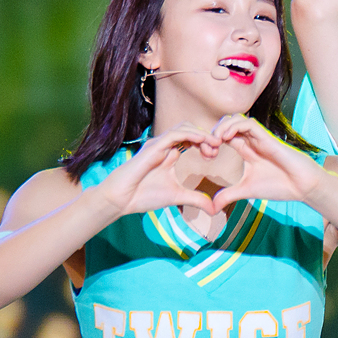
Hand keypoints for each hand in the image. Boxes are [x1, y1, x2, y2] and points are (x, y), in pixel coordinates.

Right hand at [93, 125, 218, 217]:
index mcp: (170, 154)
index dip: (206, 143)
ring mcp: (158, 144)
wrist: (121, 200)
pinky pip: (174, 134)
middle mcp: (164, 146)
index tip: (215, 155)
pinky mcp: (153, 147)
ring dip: (201, 134)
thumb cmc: (143, 196)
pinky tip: (202, 140)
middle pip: (190, 130)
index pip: (191, 140)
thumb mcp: (177, 197)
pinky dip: (190, 135)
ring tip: (214, 144)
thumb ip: (196, 199)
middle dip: (206, 137)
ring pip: (184, 128)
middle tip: (217, 149)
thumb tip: (214, 210)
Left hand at [207, 116, 328, 208]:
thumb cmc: (279, 186)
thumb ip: (228, 195)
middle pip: (229, 123)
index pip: (225, 136)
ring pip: (237, 119)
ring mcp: (259, 138)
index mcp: (247, 150)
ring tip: (215, 141)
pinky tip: (226, 139)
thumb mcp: (246, 190)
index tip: (206, 155)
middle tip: (208, 147)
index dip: (212, 141)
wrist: (302, 187)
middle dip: (214, 131)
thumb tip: (211, 208)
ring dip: (223, 126)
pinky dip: (235, 126)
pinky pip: (248, 123)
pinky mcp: (267, 137)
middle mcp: (252, 141)